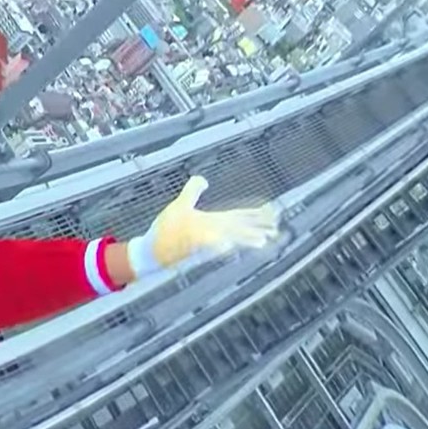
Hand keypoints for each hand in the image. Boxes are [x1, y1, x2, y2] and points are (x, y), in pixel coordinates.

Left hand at [134, 176, 279, 275]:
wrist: (151, 250)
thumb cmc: (167, 229)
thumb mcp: (181, 204)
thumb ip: (192, 191)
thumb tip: (203, 178)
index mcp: (211, 221)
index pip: (236, 216)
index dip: (254, 214)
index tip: (272, 212)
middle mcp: (210, 230)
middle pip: (237, 228)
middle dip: (256, 229)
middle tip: (276, 231)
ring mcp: (200, 239)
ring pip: (226, 237)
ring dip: (243, 239)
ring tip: (262, 241)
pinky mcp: (189, 247)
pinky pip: (205, 245)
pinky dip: (217, 245)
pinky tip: (227, 245)